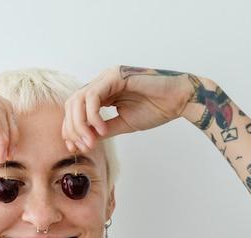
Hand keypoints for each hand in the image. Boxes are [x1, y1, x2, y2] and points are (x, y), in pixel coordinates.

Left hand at [62, 65, 199, 151]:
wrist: (180, 99)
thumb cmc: (157, 108)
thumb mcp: (123, 123)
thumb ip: (103, 130)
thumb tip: (83, 141)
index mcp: (102, 91)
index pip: (75, 109)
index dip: (70, 130)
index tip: (75, 149)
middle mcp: (102, 81)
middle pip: (72, 104)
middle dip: (72, 129)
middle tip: (83, 148)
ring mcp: (108, 76)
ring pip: (78, 100)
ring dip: (80, 124)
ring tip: (92, 142)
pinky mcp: (115, 76)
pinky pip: (93, 96)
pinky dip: (93, 116)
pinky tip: (102, 130)